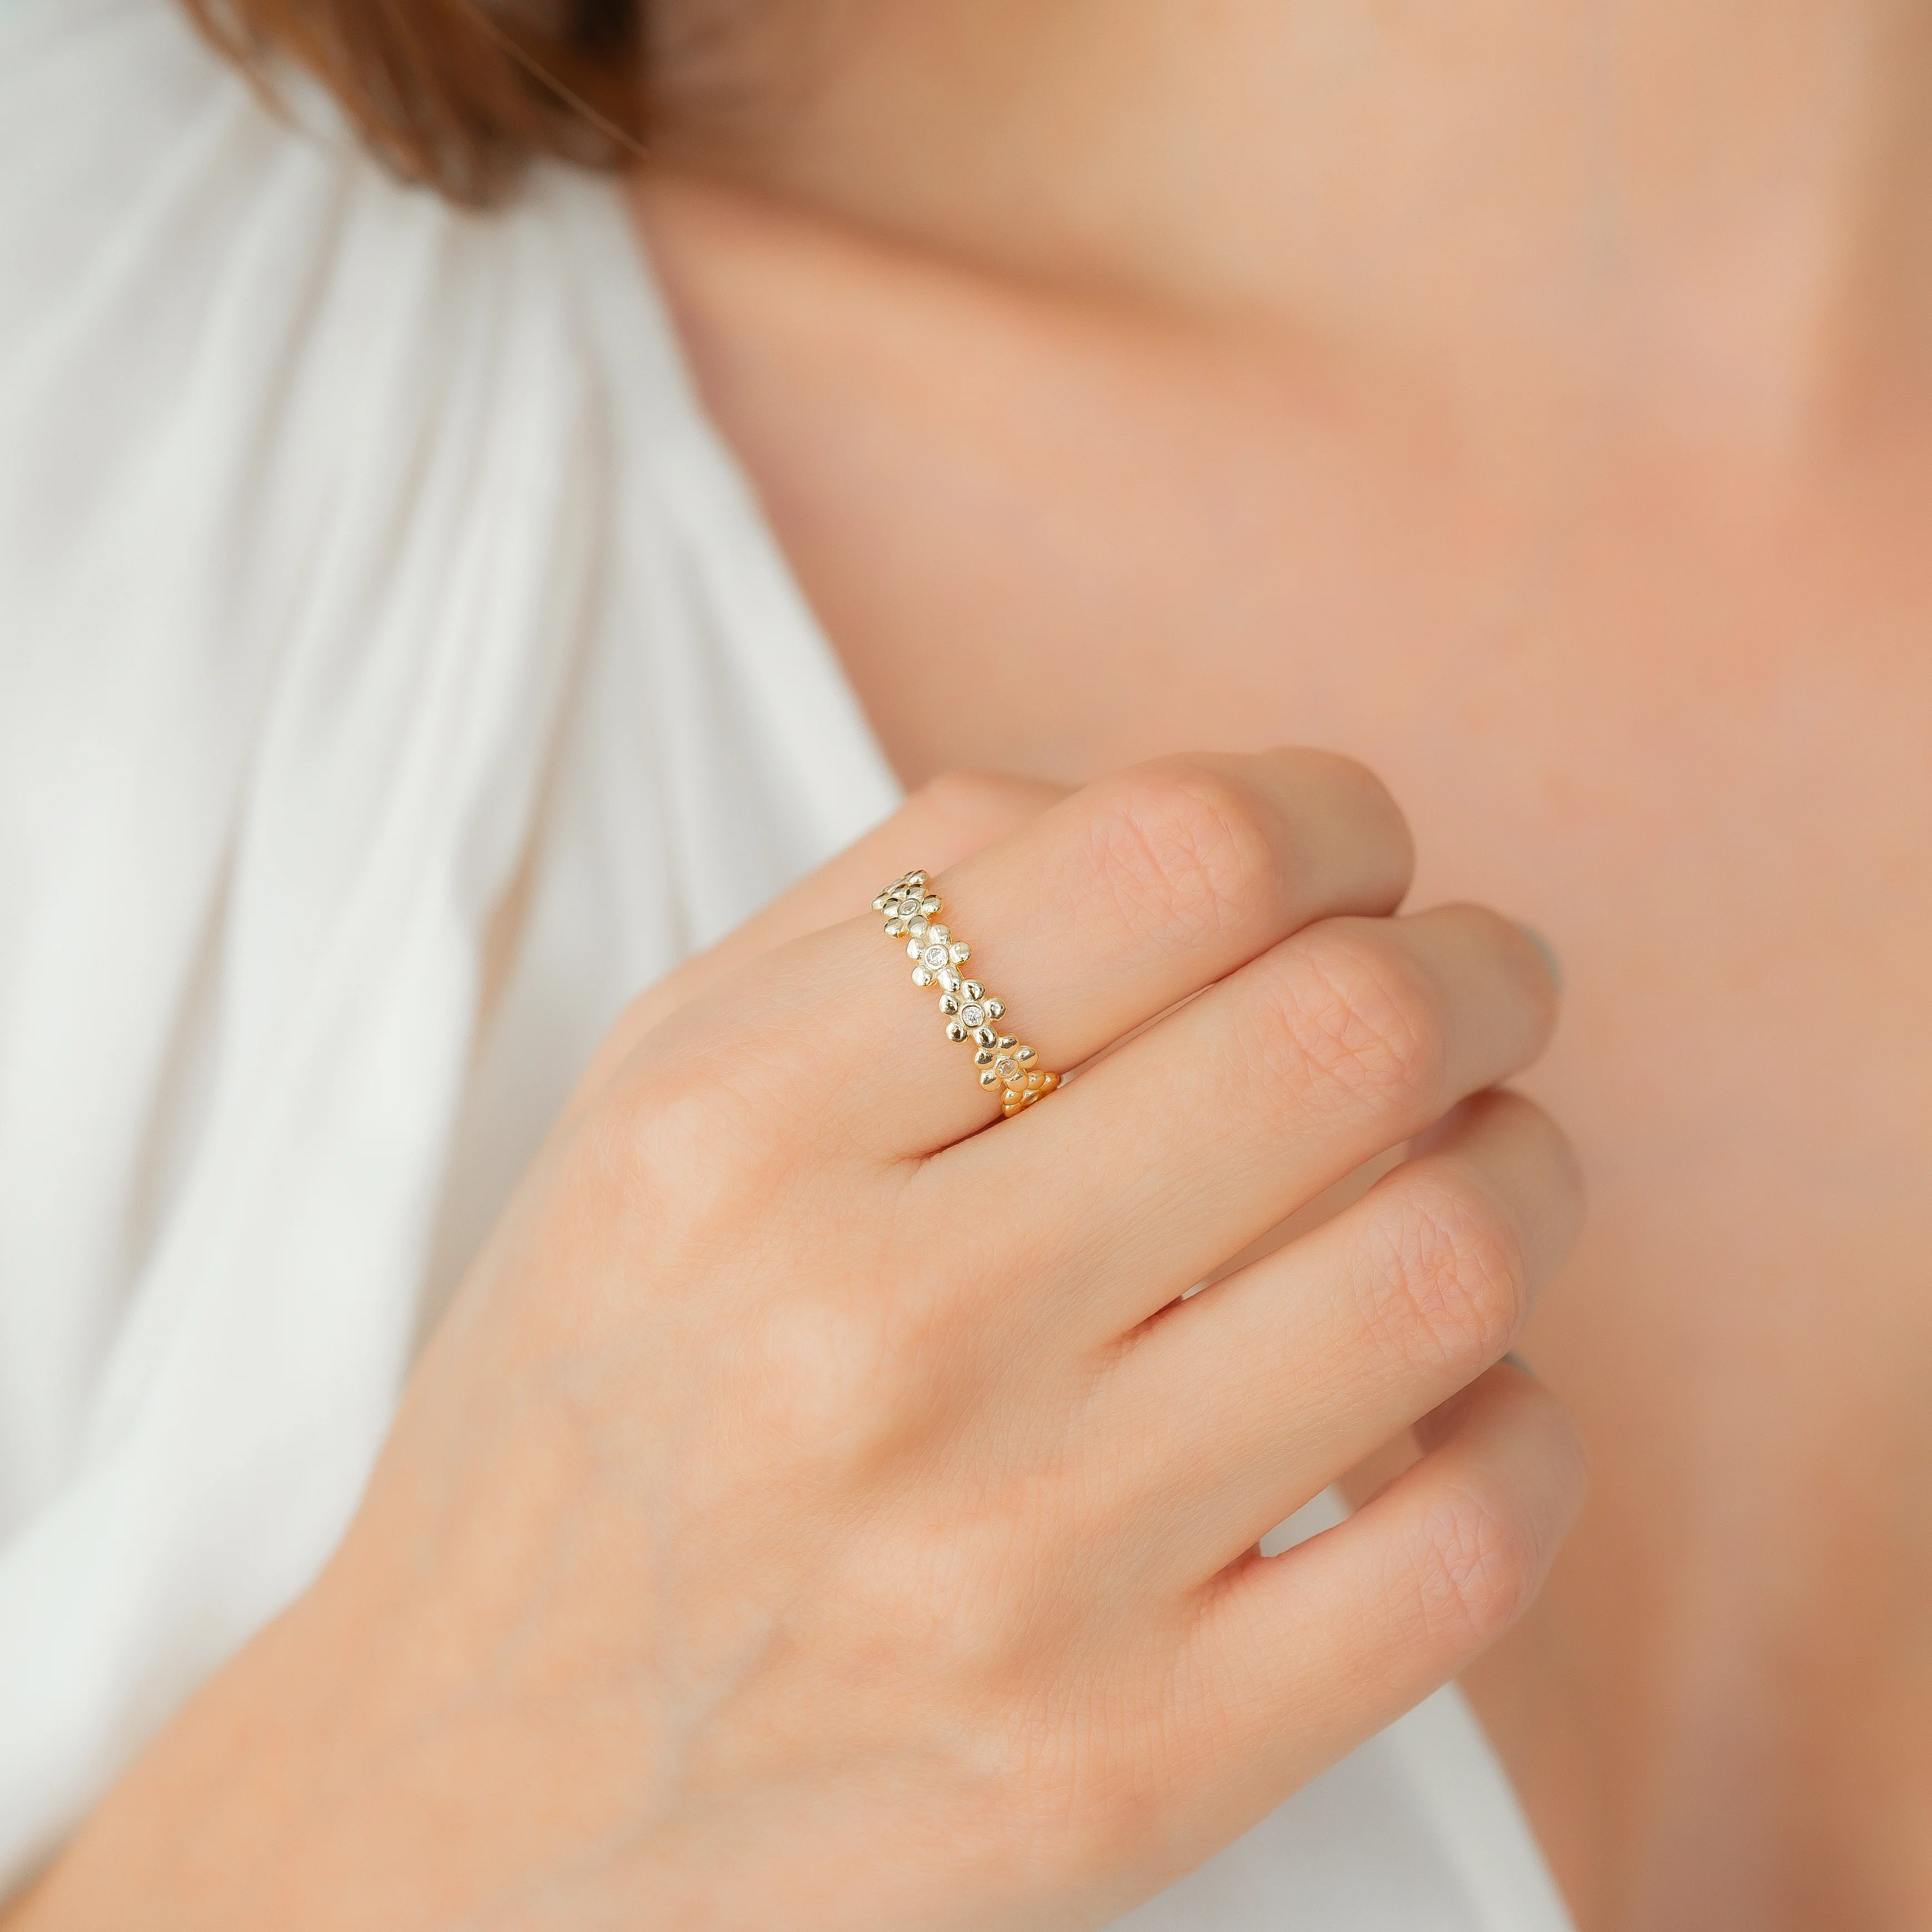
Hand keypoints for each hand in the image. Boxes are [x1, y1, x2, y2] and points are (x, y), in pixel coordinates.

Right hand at [16, 752, 1584, 1930]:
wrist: (479, 1797)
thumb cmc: (596, 1407)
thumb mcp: (655, 1096)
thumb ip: (899, 901)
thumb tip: (1213, 832)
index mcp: (744, 1133)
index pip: (1168, 859)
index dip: (1329, 819)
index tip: (1353, 855)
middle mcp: (875, 1340)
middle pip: (1345, 1037)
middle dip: (1470, 971)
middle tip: (1467, 984)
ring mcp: (1013, 1573)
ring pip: (1446, 1270)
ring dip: (1522, 1173)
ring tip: (1473, 1164)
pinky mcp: (1128, 1771)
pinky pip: (1466, 1548)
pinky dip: (1519, 1426)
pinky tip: (1444, 1394)